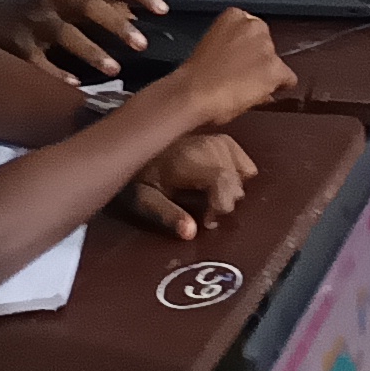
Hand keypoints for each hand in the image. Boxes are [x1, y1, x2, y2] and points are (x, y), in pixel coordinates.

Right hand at [0, 0, 165, 81]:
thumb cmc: (40, 15)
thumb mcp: (72, 5)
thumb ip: (103, 8)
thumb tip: (139, 16)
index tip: (163, 10)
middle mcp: (56, 0)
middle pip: (90, 5)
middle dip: (117, 24)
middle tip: (142, 45)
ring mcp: (35, 21)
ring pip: (66, 32)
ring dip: (92, 50)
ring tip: (114, 70)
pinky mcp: (17, 44)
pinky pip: (38, 60)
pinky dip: (56, 72)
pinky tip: (74, 85)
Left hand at [124, 128, 257, 240]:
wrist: (128, 147)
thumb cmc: (136, 177)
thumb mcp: (143, 200)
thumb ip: (167, 215)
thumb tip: (191, 233)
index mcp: (185, 160)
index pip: (222, 178)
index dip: (223, 203)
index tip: (209, 221)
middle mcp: (203, 145)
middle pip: (234, 176)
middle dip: (226, 201)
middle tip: (206, 215)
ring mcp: (212, 138)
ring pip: (241, 167)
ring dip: (232, 189)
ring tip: (212, 200)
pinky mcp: (217, 137)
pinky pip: (241, 156)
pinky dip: (240, 172)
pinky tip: (227, 183)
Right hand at [176, 6, 296, 124]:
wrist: (192, 94)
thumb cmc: (193, 77)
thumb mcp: (211, 49)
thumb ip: (231, 49)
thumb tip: (245, 65)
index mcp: (234, 16)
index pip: (251, 31)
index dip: (246, 50)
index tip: (238, 61)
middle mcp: (254, 26)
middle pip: (266, 45)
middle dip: (258, 61)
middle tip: (242, 78)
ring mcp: (266, 47)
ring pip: (276, 63)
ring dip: (266, 74)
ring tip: (246, 90)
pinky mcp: (275, 68)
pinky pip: (288, 80)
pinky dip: (279, 88)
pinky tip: (262, 96)